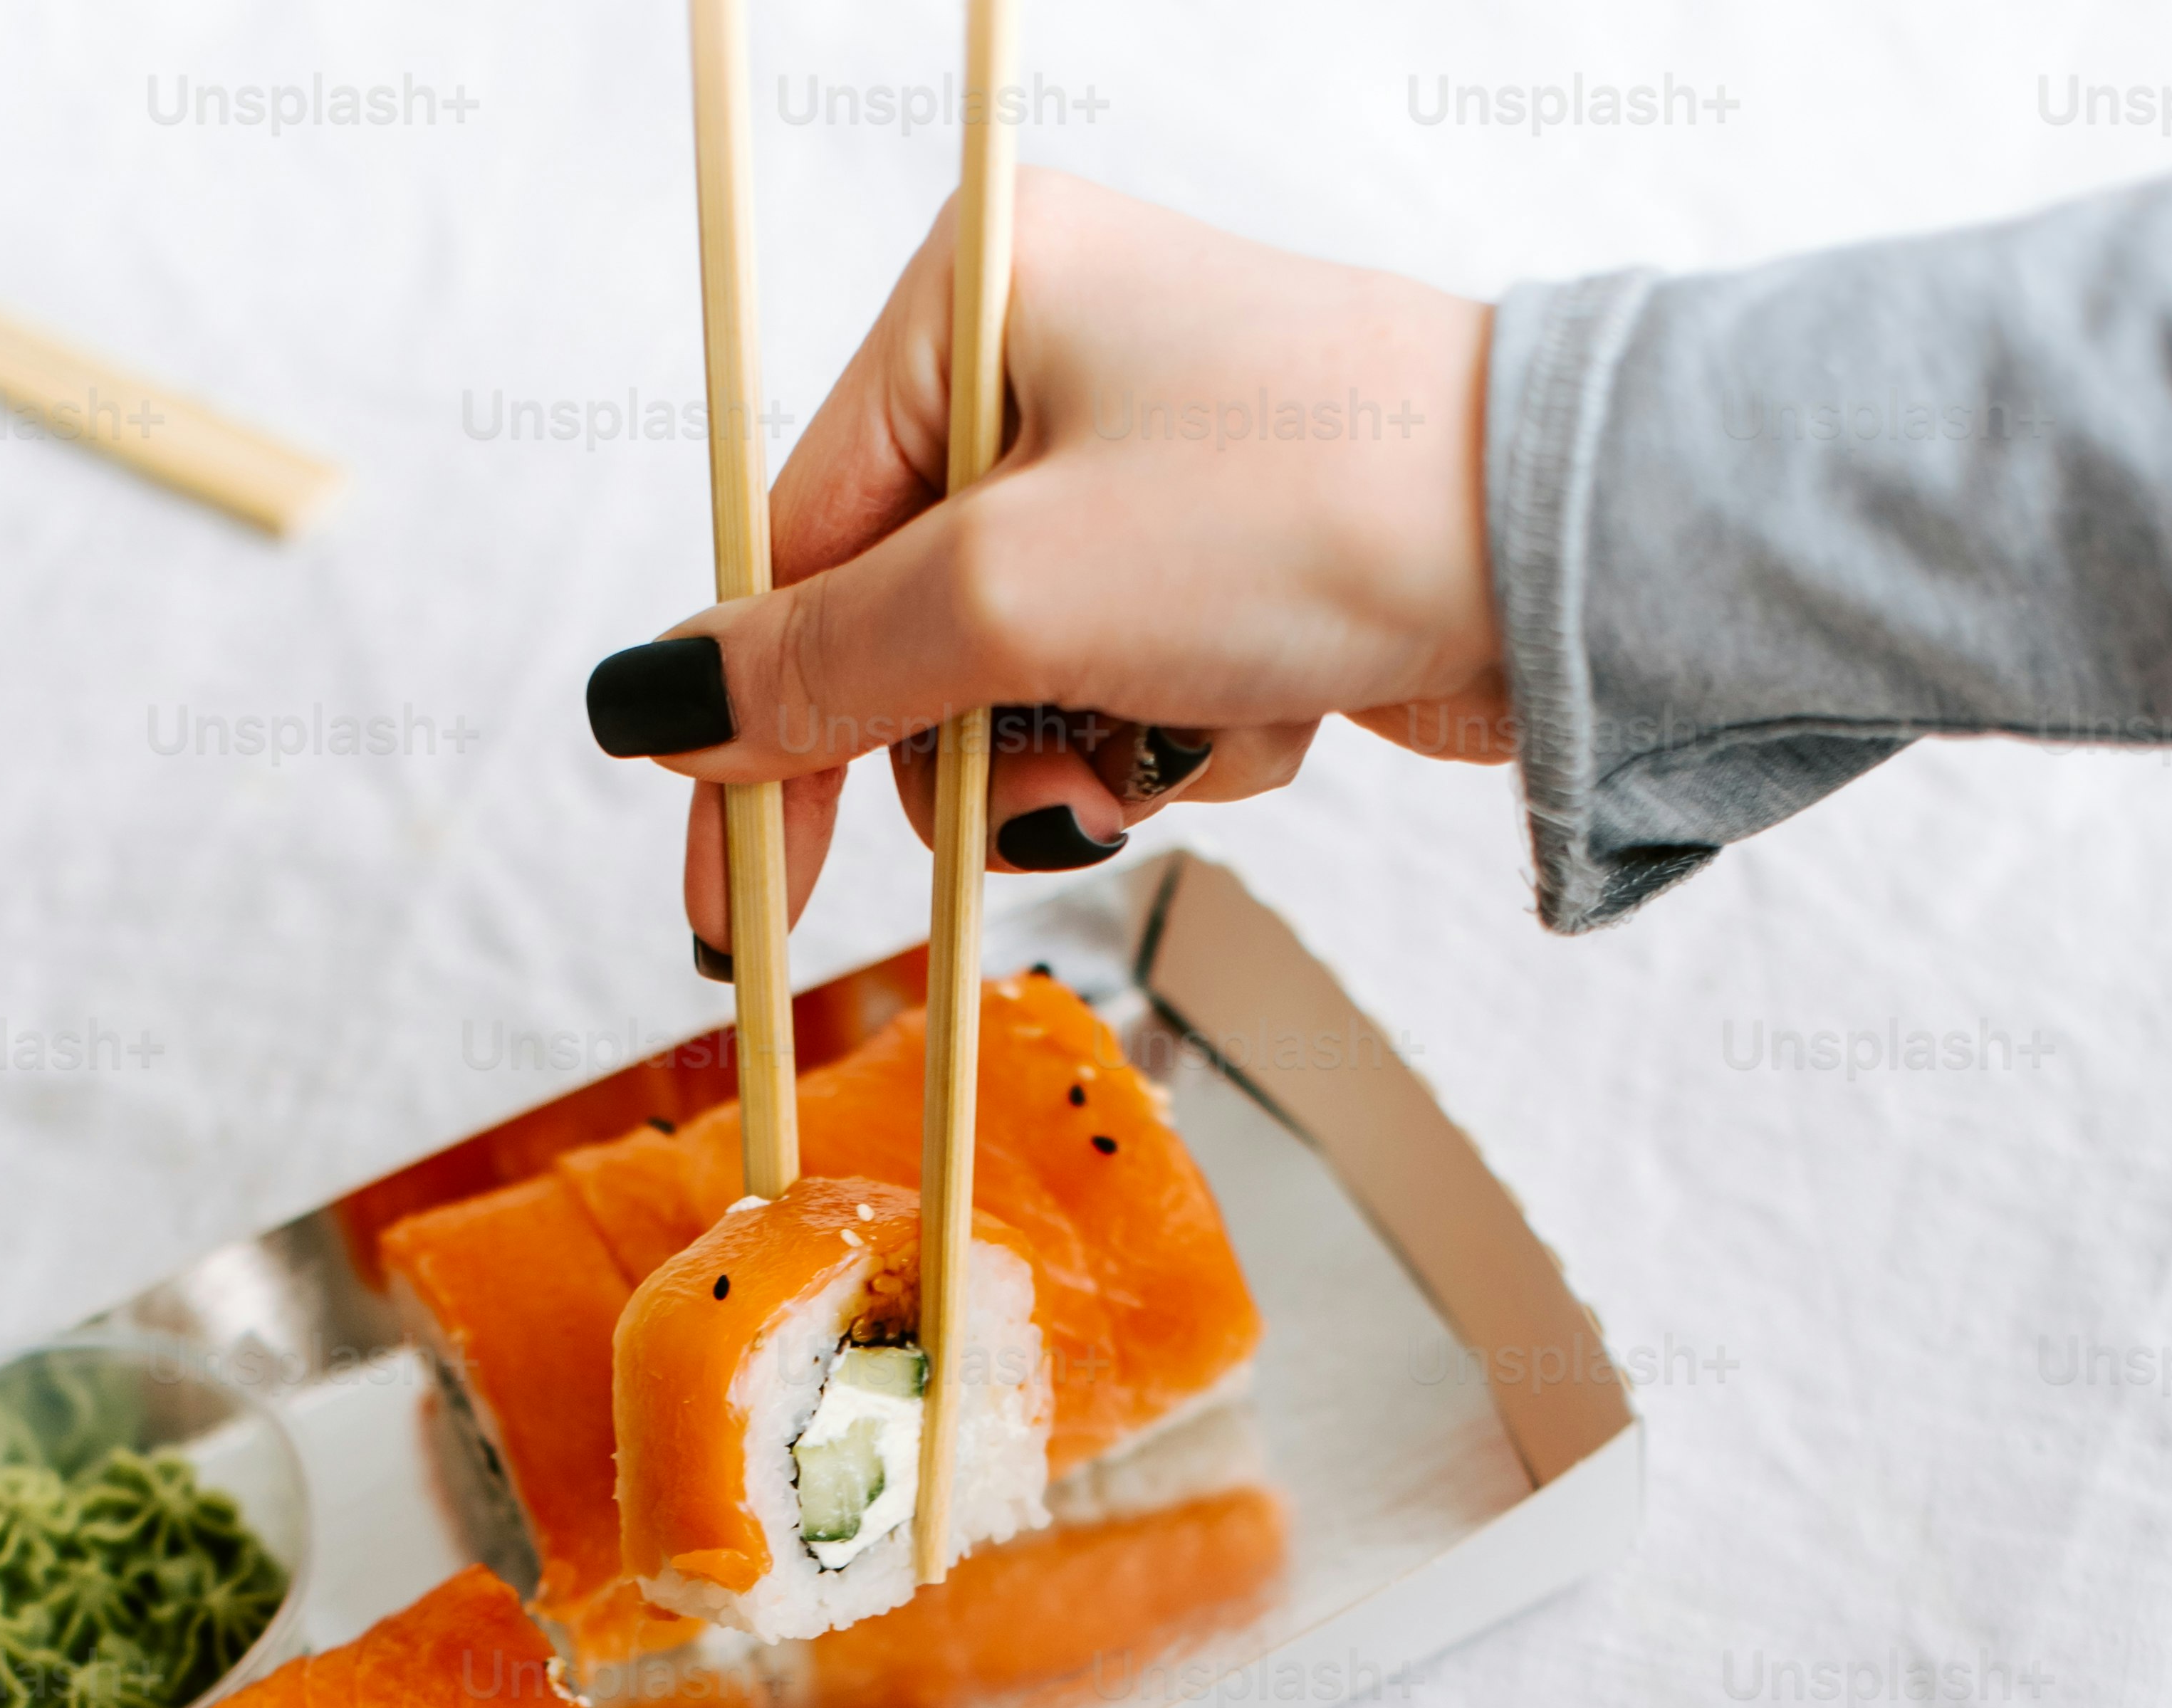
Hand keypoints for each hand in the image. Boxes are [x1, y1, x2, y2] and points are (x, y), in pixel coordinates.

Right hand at [582, 173, 1508, 946]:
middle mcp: (1048, 363)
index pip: (792, 552)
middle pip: (902, 643)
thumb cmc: (1302, 512)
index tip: (730, 907)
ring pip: (1017, 699)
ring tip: (1186, 722)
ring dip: (1091, 757)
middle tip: (1042, 782)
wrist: (1559, 555)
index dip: (758, 738)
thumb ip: (821, 666)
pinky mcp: (1224, 570)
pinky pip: (1128, 707)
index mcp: (972, 298)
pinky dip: (1184, 745)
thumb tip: (650, 710)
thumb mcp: (1010, 598)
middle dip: (975, 746)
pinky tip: (1267, 704)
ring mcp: (1141, 474)